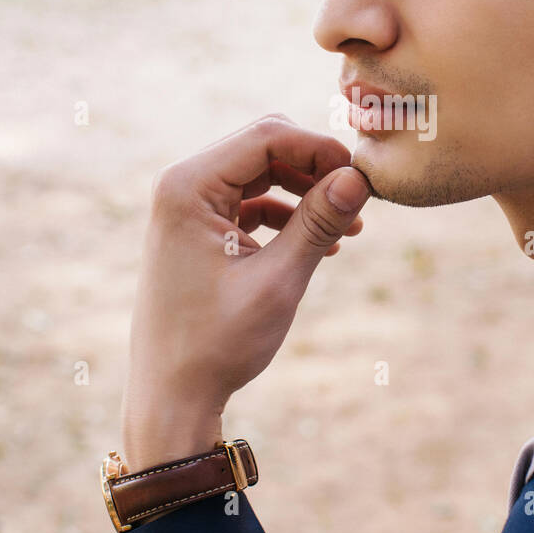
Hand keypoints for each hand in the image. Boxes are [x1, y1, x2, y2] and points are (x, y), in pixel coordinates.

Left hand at [121, 114, 370, 468]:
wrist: (171, 396)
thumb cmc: (216, 343)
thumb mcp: (278, 280)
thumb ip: (318, 222)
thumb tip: (358, 178)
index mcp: (188, 187)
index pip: (267, 136)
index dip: (320, 148)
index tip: (362, 177)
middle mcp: (182, 186)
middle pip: (264, 148)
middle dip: (315, 168)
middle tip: (359, 199)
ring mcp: (188, 208)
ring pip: (261, 175)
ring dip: (306, 193)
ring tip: (350, 229)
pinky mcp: (198, 230)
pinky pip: (251, 204)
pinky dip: (287, 217)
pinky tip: (323, 246)